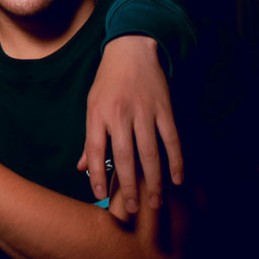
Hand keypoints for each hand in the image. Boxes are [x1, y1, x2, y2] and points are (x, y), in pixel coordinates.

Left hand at [77, 35, 181, 213]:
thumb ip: (90, 139)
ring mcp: (143, 111)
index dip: (96, 175)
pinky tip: (177, 179)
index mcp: (98, 114)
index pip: (94, 150)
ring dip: (153, 180)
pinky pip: (171, 139)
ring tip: (155, 202)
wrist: (132, 50)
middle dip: (128, 185)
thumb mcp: (92, 106)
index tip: (100, 196)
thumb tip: (81, 168)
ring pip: (150, 152)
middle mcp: (119, 114)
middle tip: (133, 209)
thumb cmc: (108, 82)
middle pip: (124, 156)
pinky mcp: (164, 109)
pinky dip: (176, 161)